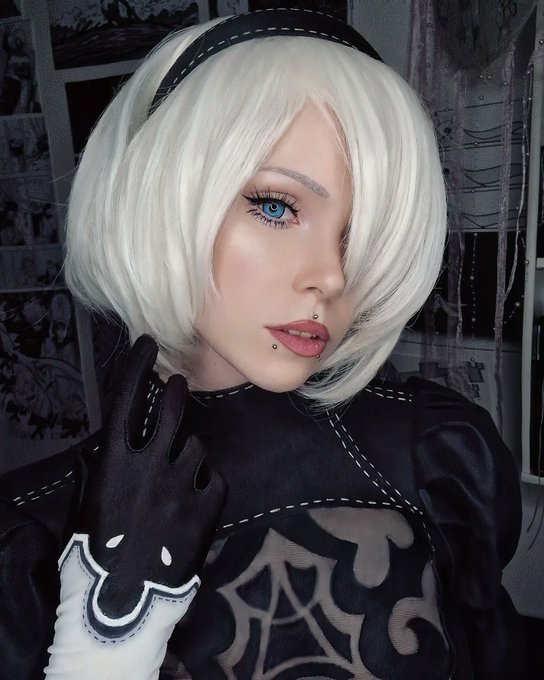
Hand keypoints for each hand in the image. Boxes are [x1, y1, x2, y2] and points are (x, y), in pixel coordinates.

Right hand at [59, 335, 225, 639]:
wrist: (124, 602)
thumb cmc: (96, 552)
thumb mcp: (85, 505)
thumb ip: (97, 470)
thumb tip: (104, 447)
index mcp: (115, 462)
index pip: (127, 400)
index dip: (136, 367)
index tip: (145, 344)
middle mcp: (151, 465)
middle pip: (171, 410)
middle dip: (174, 392)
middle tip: (176, 386)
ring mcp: (182, 485)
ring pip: (197, 446)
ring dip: (188, 452)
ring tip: (177, 474)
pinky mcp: (208, 507)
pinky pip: (215, 477)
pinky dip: (206, 482)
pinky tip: (194, 495)